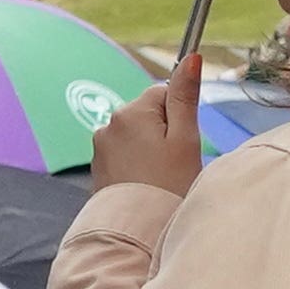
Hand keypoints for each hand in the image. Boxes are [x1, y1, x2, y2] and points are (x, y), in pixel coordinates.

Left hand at [87, 50, 208, 201]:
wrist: (138, 231)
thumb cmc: (168, 187)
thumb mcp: (185, 138)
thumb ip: (185, 96)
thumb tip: (191, 57)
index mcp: (131, 112)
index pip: (164, 94)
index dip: (180, 117)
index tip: (182, 142)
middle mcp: (109, 125)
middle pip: (149, 115)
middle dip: (165, 134)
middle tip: (173, 163)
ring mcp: (100, 147)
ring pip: (138, 137)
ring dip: (151, 151)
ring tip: (159, 178)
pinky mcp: (98, 167)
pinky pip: (125, 156)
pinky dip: (137, 166)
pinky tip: (145, 185)